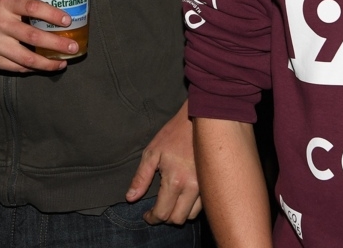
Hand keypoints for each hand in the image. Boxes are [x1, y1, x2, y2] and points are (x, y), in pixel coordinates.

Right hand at [0, 0, 77, 72]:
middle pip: (33, 37)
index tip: (67, 21)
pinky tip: (46, 66)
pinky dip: (34, 68)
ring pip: (27, 59)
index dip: (52, 14)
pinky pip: (18, 68)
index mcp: (5, 3)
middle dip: (57, 44)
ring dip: (48, 63)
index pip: (32, 7)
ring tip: (63, 62)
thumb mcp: (8, 0)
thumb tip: (60, 17)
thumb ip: (28, 6)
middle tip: (73, 47)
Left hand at [126, 101, 201, 224]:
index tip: (146, 215)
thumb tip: (130, 198)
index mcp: (175, 180)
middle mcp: (192, 188)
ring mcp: (204, 187)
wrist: (199, 122)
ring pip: (191, 216)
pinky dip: (190, 207)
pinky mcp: (212, 184)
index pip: (163, 213)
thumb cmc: (173, 135)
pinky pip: (202, 206)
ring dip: (179, 213)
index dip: (152, 218)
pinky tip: (183, 197)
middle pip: (178, 219)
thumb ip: (141, 177)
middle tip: (157, 209)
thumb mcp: (151, 153)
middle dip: (164, 218)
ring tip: (170, 202)